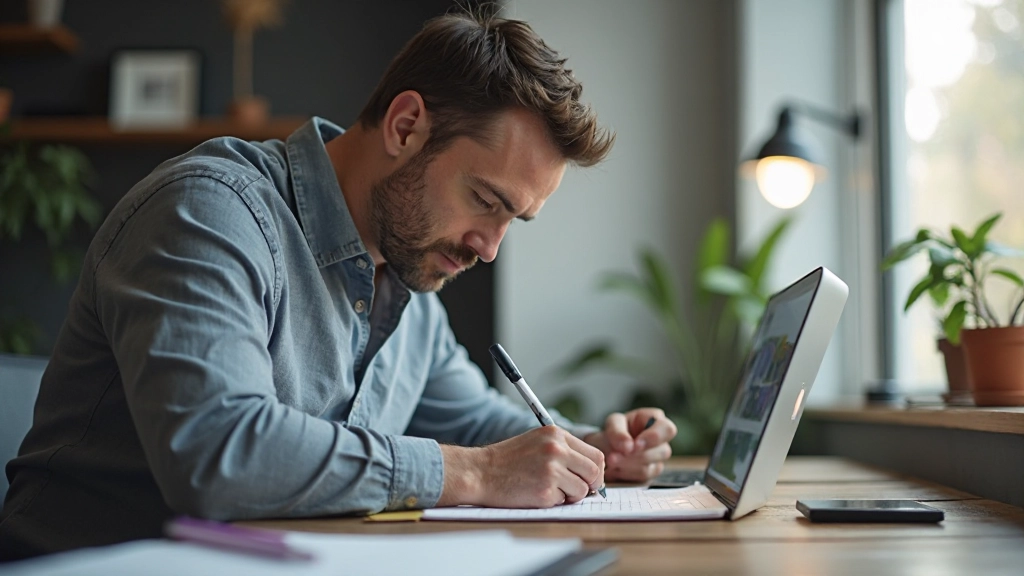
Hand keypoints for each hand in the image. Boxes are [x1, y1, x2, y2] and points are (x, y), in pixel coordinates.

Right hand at [437, 426, 604, 507]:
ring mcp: (551, 469)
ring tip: (549, 489)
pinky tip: (535, 493)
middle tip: (576, 490)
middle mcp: (556, 449)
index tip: (589, 479)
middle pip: (594, 472)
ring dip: (570, 495)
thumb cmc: (507, 460)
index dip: (595, 470)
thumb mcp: (537, 442)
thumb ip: (564, 450)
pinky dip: (553, 502)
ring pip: (582, 490)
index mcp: (556, 434)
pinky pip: (564, 501)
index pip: (595, 454)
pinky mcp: (545, 490)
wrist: (480, 472)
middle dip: (590, 485)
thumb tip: (593, 471)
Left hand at [584, 408, 676, 481]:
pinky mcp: (651, 475)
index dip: (654, 437)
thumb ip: (618, 432)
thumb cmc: (616, 431)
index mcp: (657, 421)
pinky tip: (614, 468)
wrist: (607, 448)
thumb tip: (627, 446)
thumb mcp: (613, 423)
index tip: (635, 445)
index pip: (667, 429)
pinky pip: (641, 478)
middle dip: (636, 456)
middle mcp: (662, 442)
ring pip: (650, 468)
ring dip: (626, 465)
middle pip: (662, 452)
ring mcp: (658, 460)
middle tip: (613, 456)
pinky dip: (625, 474)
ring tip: (610, 460)